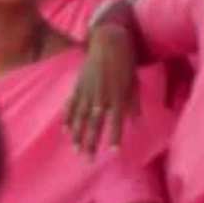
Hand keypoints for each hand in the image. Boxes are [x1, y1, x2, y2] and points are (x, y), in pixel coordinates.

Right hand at [64, 21, 138, 151]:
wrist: (109, 42)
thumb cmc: (125, 63)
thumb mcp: (134, 83)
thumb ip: (133, 104)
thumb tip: (137, 123)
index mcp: (118, 96)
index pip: (116, 122)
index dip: (115, 138)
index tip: (114, 153)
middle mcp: (101, 97)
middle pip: (95, 125)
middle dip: (91, 144)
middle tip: (88, 160)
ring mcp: (88, 92)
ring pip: (81, 118)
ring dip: (78, 136)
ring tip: (76, 150)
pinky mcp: (79, 85)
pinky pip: (72, 105)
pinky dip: (68, 118)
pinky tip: (66, 130)